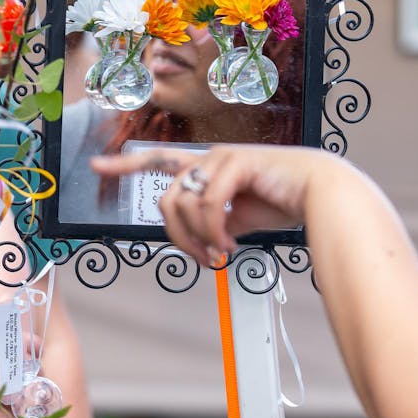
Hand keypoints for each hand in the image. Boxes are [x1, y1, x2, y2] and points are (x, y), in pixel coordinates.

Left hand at [92, 145, 336, 264]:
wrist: (320, 194)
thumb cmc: (285, 203)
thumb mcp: (239, 220)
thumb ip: (214, 224)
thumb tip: (201, 244)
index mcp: (209, 168)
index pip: (158, 161)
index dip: (125, 164)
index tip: (97, 165)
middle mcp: (210, 158)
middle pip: (166, 199)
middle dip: (178, 237)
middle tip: (204, 260)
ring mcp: (222, 157)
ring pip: (182, 203)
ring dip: (198, 238)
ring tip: (221, 254)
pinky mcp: (236, 162)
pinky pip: (207, 203)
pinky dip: (214, 231)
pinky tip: (230, 244)